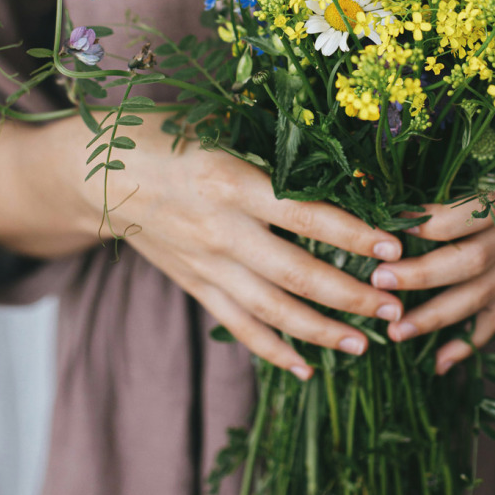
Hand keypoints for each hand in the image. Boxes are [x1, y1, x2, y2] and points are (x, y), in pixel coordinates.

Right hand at [94, 118, 404, 379]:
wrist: (99, 175)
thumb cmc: (166, 137)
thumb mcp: (219, 128)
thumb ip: (272, 147)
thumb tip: (341, 163)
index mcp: (232, 181)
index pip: (306, 214)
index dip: (352, 234)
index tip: (392, 247)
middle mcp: (221, 230)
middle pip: (297, 274)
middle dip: (351, 295)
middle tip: (395, 307)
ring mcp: (206, 265)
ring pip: (272, 310)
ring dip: (321, 331)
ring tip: (364, 343)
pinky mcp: (195, 286)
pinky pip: (238, 326)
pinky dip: (272, 350)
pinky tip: (305, 367)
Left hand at [370, 150, 494, 374]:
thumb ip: (460, 164)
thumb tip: (394, 176)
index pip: (465, 213)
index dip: (427, 223)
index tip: (387, 227)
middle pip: (472, 262)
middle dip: (421, 276)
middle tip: (378, 282)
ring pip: (485, 294)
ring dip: (438, 317)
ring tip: (396, 332)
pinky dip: (473, 338)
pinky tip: (440, 361)